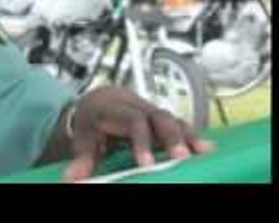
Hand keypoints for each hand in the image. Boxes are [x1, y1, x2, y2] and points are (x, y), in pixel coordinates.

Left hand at [62, 85, 215, 181]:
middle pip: (157, 116)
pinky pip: (179, 124)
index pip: (131, 120)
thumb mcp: (83, 139)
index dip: (140, 140)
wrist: (98, 99)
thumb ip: (82, 159)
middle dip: (170, 137)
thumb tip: (72, 179)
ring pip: (172, 118)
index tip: (145, 163)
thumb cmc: (92, 121)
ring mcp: (151, 111)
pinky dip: (192, 136)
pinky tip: (207, 148)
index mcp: (114, 109)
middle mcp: (136, 106)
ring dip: (187, 136)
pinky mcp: (161, 119)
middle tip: (180, 158)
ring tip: (203, 152)